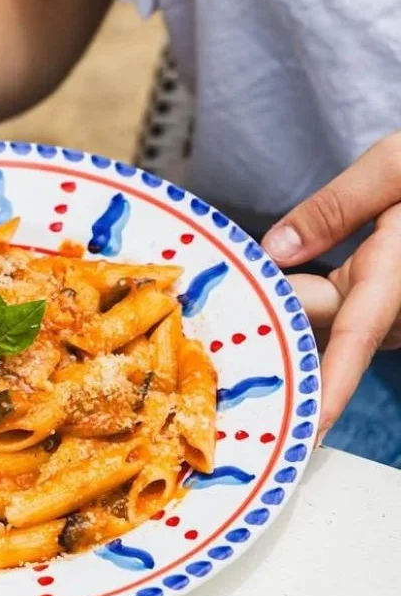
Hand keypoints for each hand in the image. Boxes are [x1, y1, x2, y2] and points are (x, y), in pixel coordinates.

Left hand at [262, 133, 400, 441]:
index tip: (304, 428)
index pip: (356, 340)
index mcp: (397, 278)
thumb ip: (335, 206)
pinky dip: (312, 304)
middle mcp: (399, 309)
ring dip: (290, 310)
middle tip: (212, 311)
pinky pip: (346, 315)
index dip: (330, 387)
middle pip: (322, 330)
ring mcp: (397, 313)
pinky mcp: (392, 304)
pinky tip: (273, 286)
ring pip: (332, 324)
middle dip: (275, 322)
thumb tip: (276, 248)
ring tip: (237, 292)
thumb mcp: (396, 166)